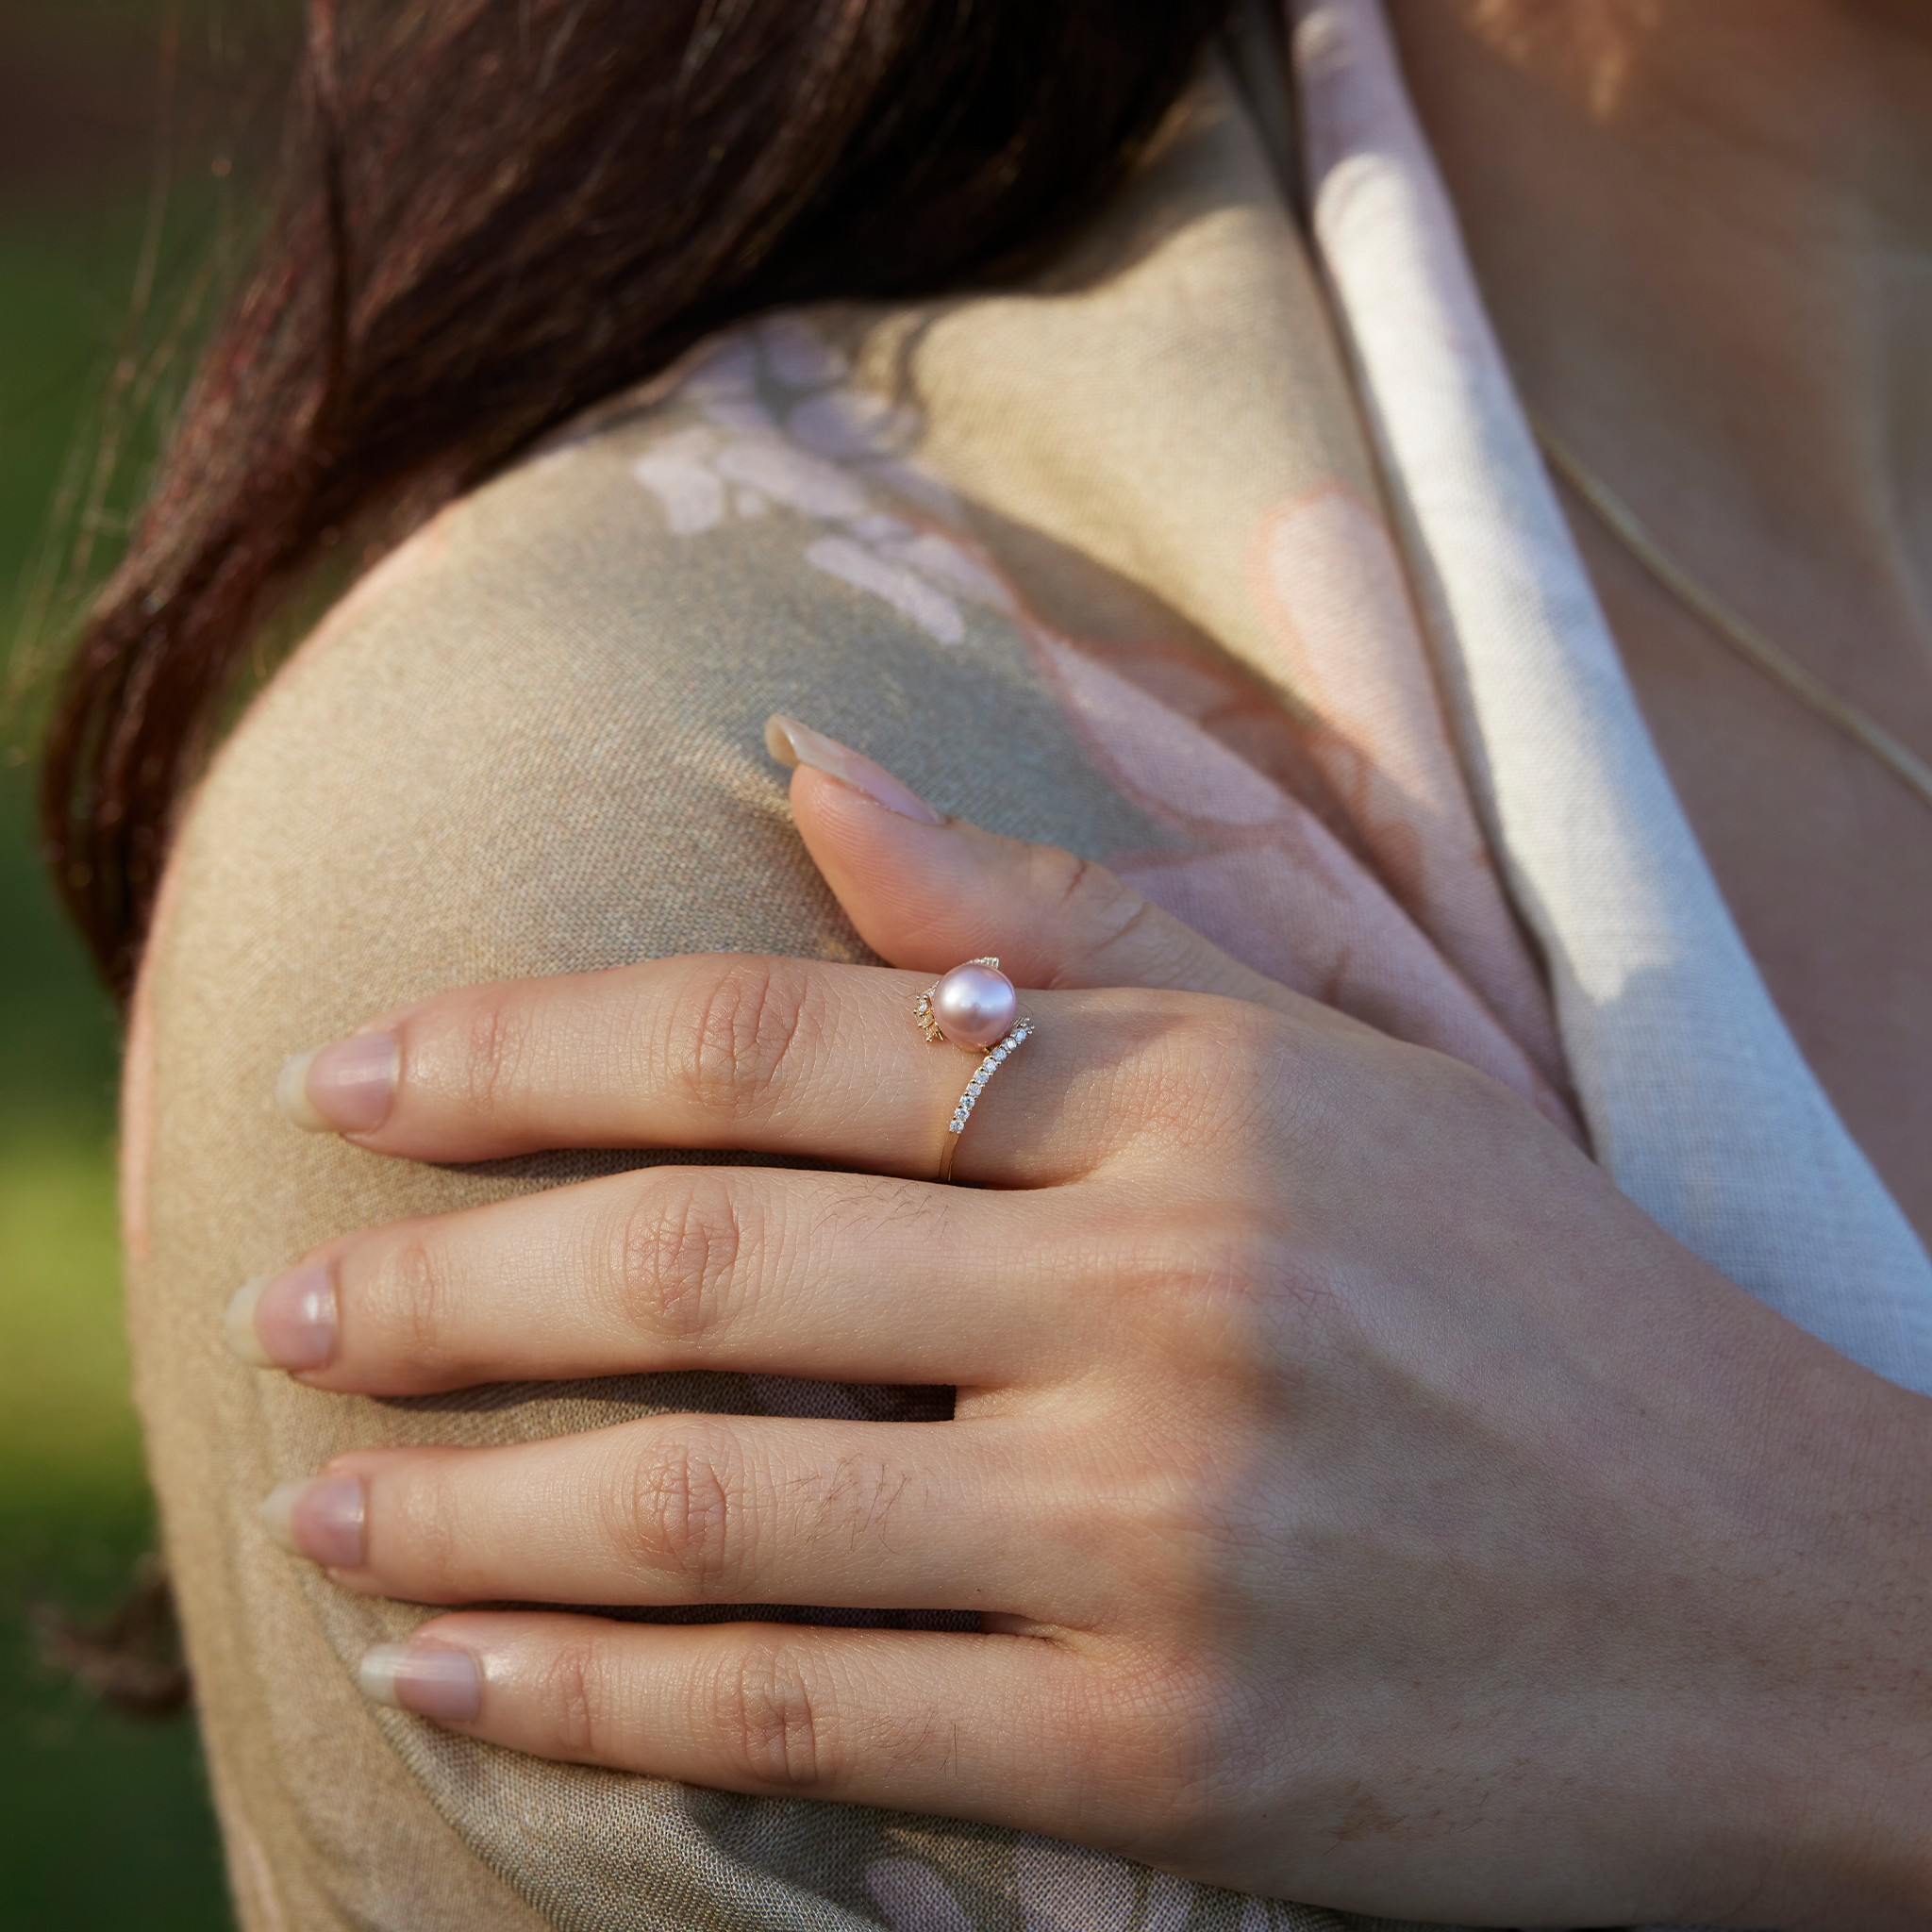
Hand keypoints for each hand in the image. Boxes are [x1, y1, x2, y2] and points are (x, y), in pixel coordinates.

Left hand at [236, 723, 1931, 1928]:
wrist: (1807, 1610)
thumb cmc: (1550, 1309)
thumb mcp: (1342, 1063)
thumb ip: (1064, 920)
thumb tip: (814, 784)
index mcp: (1194, 1098)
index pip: (772, 1039)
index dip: (522, 1049)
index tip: (352, 1074)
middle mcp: (1156, 1298)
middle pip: (696, 1265)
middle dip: (439, 1277)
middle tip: (276, 1294)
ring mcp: (1157, 1538)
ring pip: (708, 1507)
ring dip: (464, 1495)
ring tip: (313, 1486)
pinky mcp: (1164, 1759)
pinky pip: (799, 1724)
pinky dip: (592, 1693)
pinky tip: (453, 1657)